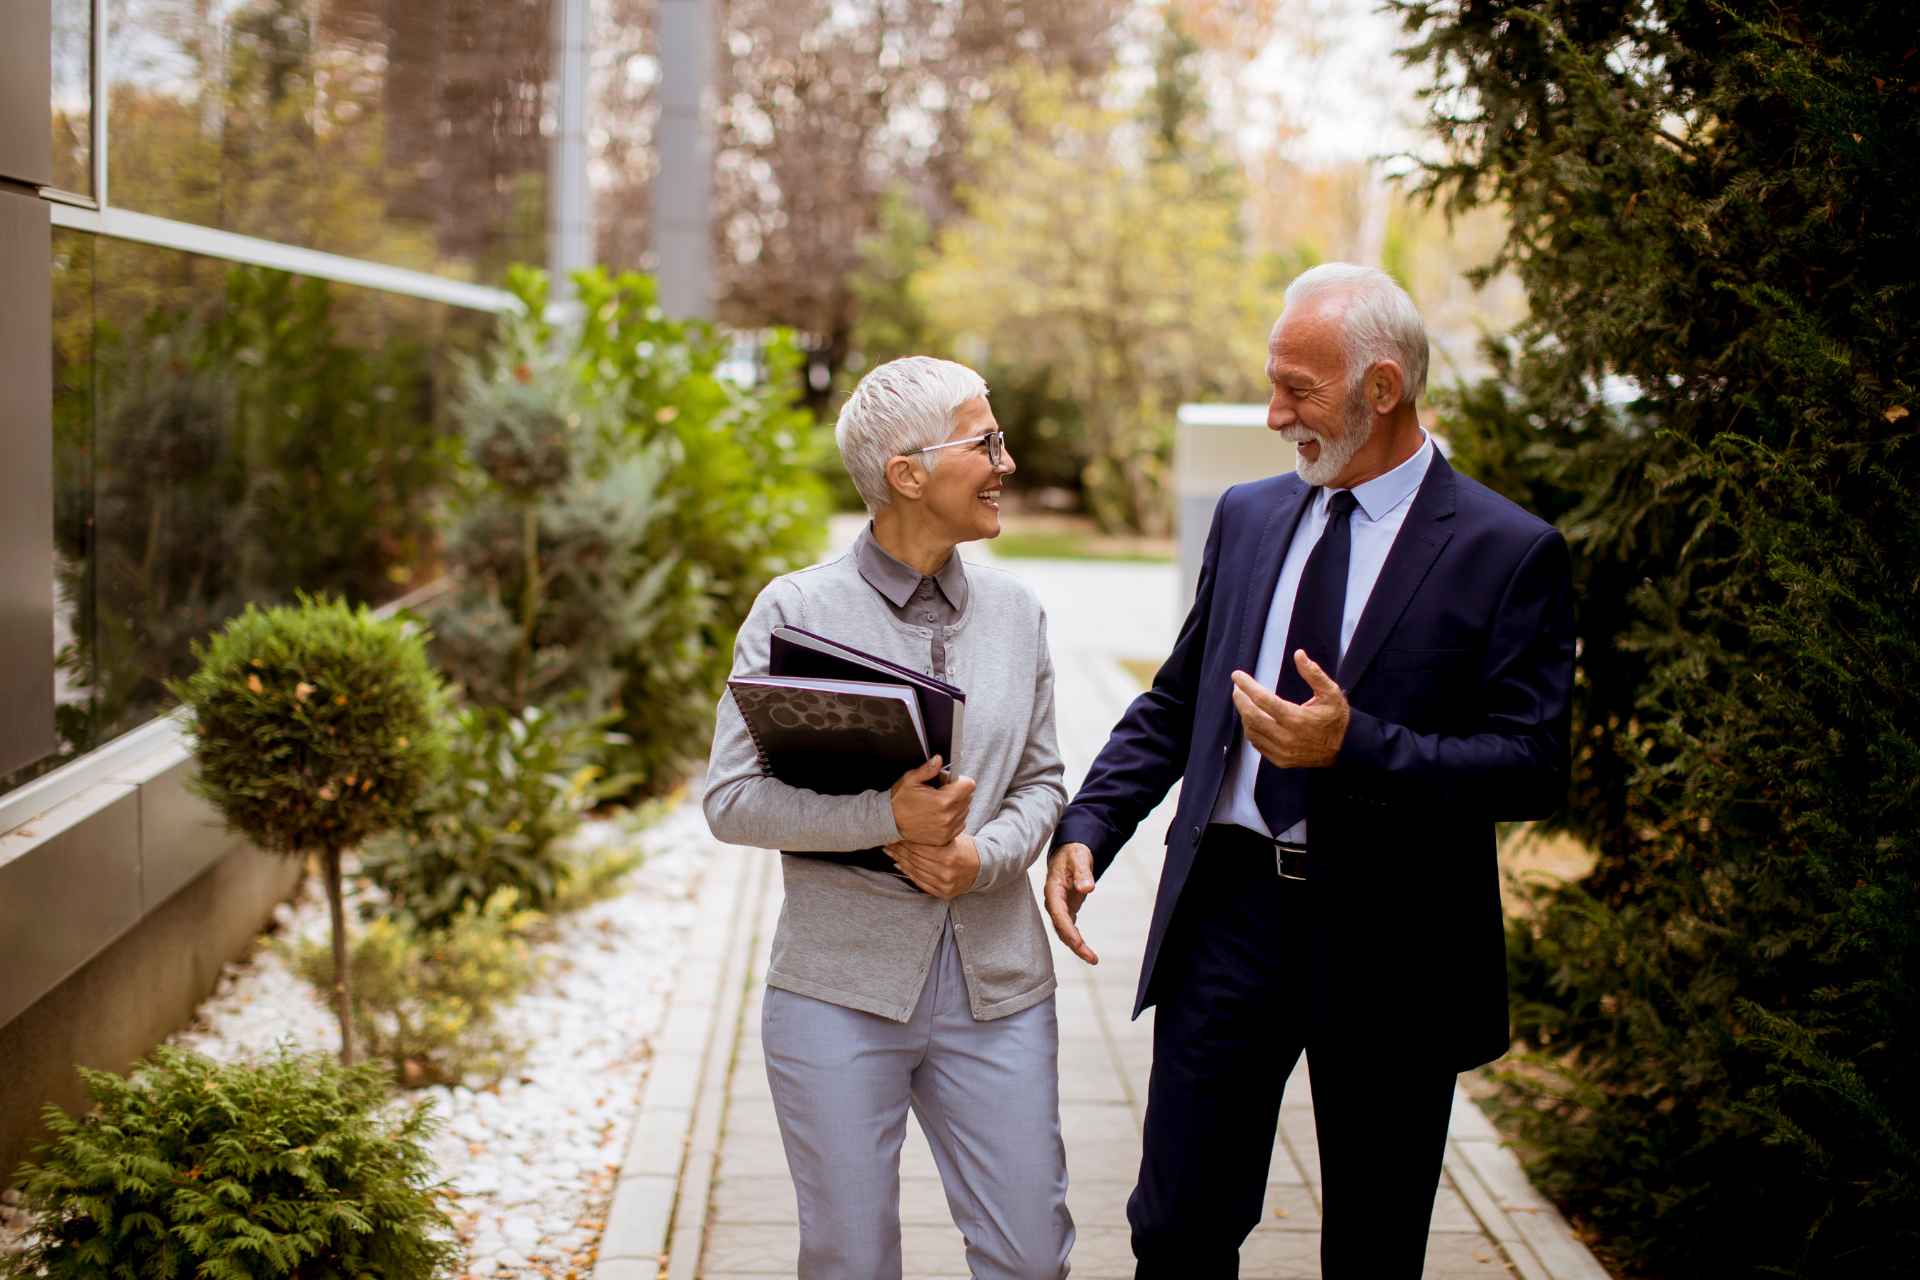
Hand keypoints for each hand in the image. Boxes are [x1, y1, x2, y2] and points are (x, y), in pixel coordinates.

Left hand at [884, 834, 980, 899]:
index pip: (920, 848)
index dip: (906, 841)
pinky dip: (907, 873)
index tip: (895, 834)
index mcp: (949, 855)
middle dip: (899, 849)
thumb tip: (909, 828)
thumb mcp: (954, 836)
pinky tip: (899, 864)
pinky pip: (920, 883)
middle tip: (888, 841)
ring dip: (899, 860)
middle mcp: (946, 872)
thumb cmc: (965, 847)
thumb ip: (935, 835)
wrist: (982, 867)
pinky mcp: (943, 893)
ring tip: (890, 851)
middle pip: (915, 859)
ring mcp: (944, 885)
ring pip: (915, 871)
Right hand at [890, 756, 975, 845]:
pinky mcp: (945, 838)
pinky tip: (939, 816)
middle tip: (940, 792)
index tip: (949, 782)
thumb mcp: (911, 780)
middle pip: (968, 798)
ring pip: (964, 811)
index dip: (960, 780)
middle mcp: (948, 816)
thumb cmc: (899, 801)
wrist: (889, 823)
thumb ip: (928, 769)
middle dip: (958, 792)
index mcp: (943, 800)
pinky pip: (960, 825)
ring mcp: (947, 829)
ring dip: (956, 806)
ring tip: (938, 805)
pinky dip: (953, 819)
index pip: (969, 785)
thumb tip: (939, 760)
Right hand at [1044, 843, 1098, 964]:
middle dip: (1074, 944)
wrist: (1068, 853)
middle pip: (1060, 928)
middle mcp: (1053, 902)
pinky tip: (1087, 952)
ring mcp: (1059, 908)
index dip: (1068, 930)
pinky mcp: (1066, 911)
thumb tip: (1088, 888)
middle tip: (1091, 958)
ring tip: (1093, 959)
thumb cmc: (1073, 854)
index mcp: (1053, 890)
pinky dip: (1077, 940)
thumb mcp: (1079, 858)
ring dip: (1077, 946)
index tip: (1079, 943)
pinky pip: (1070, 929)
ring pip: (1064, 932)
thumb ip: (1083, 873)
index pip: (1059, 914)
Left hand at [1231, 651, 1349, 768]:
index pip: (1263, 700)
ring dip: (1244, 715)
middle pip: (1252, 717)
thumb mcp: (1331, 692)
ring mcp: (1282, 752)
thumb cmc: (1337, 718)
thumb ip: (1314, 673)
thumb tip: (1299, 654)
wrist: (1346, 748)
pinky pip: (1258, 744)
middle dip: (1240, 700)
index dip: (1247, 686)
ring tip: (1243, 701)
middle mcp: (1286, 737)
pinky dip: (1251, 730)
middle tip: (1237, 688)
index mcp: (1296, 719)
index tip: (1237, 675)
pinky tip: (1252, 719)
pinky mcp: (1281, 760)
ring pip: (1252, 732)